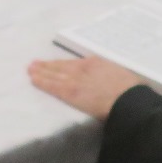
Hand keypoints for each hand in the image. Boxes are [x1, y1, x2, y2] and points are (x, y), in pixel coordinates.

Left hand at [27, 56, 145, 120]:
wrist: (128, 99)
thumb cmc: (130, 90)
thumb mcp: (120, 76)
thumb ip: (109, 76)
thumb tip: (108, 81)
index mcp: (95, 63)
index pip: (73, 63)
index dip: (61, 64)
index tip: (54, 63)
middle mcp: (82, 68)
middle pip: (61, 66)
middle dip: (47, 66)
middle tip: (34, 64)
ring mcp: (75, 79)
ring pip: (54, 74)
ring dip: (41, 72)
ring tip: (30, 70)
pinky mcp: (71, 92)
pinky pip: (53, 86)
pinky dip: (42, 82)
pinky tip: (34, 80)